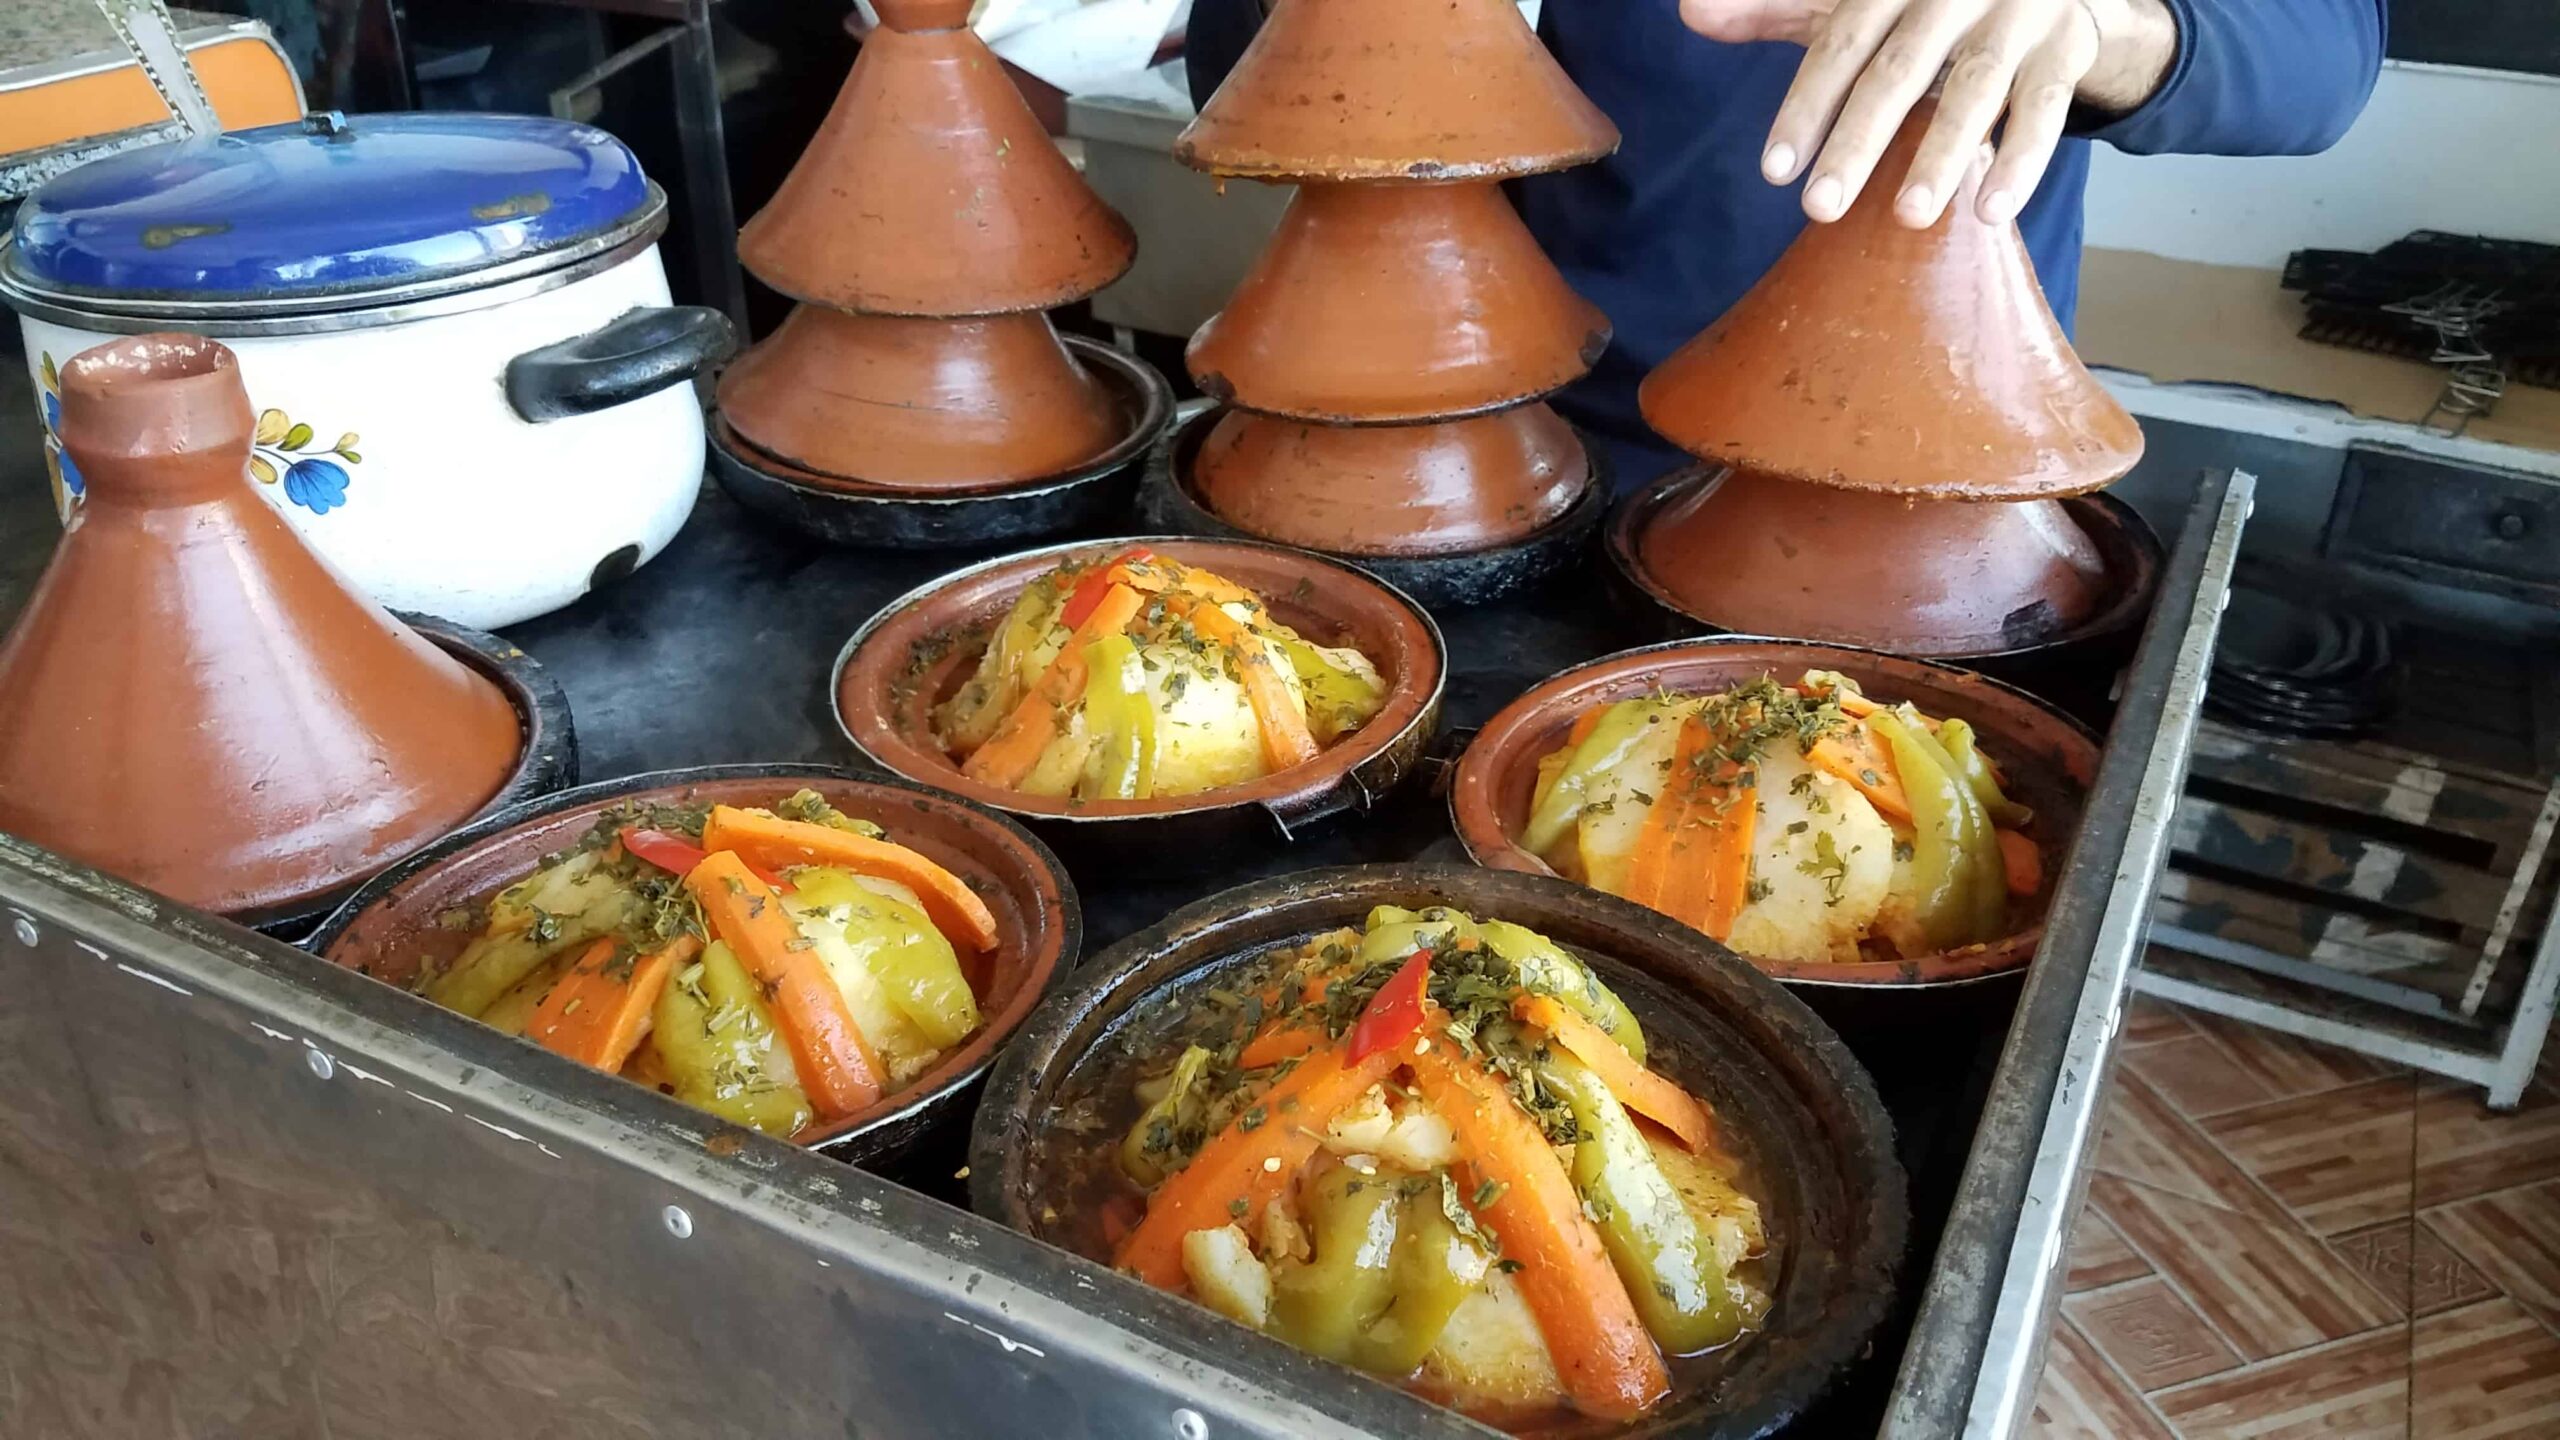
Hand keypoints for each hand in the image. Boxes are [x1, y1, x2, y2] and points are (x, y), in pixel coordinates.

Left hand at [1679, 0, 2176, 226]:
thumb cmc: (1921, 3)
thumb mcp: (1851, 1)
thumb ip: (1775, 9)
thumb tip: (1690, 10)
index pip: (1841, 43)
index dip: (1806, 105)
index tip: (1774, 172)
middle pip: (1899, 70)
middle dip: (1859, 140)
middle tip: (1820, 208)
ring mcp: (2015, 18)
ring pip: (1976, 87)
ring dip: (1942, 154)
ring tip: (1908, 217)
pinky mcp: (2063, 52)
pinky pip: (2046, 108)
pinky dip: (2022, 160)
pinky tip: (1991, 211)